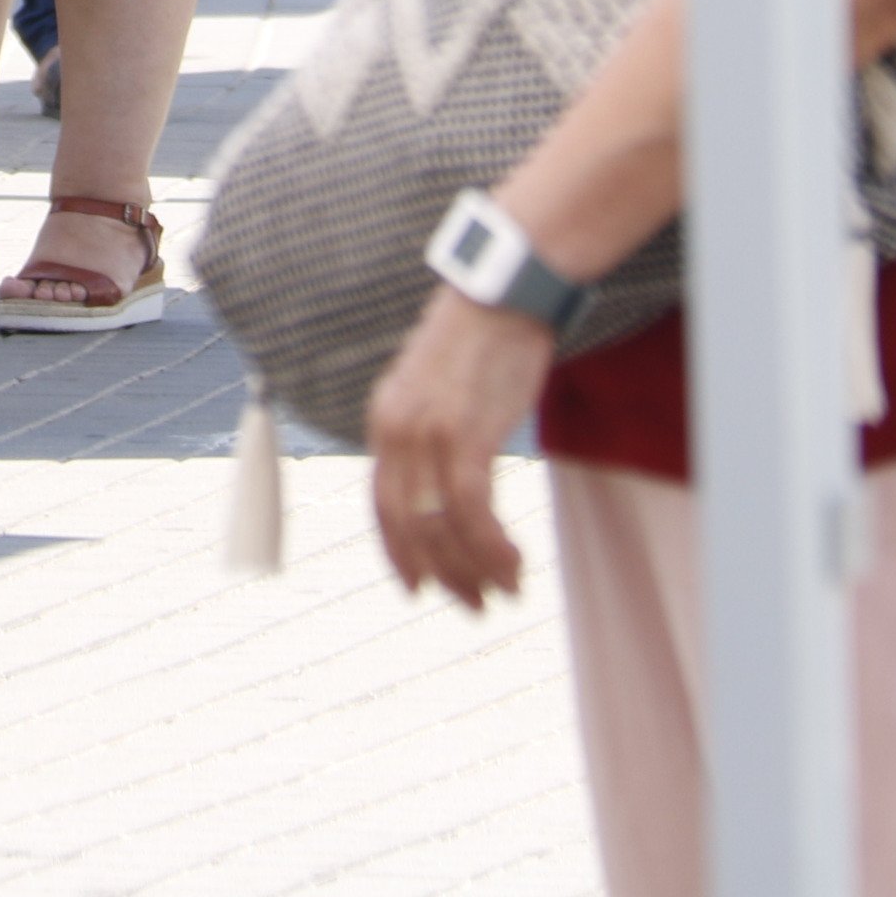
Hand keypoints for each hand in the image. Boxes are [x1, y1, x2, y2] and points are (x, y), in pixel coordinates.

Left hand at [363, 284, 553, 610]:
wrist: (504, 291)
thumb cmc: (483, 338)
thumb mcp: (439, 387)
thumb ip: (431, 430)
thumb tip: (445, 476)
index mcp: (384, 420)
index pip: (381, 505)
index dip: (400, 552)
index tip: (420, 586)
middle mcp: (396, 431)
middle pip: (409, 525)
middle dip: (441, 573)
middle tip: (474, 604)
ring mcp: (428, 433)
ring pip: (441, 526)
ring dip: (474, 569)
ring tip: (505, 591)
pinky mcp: (467, 434)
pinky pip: (471, 510)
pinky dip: (491, 547)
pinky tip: (514, 564)